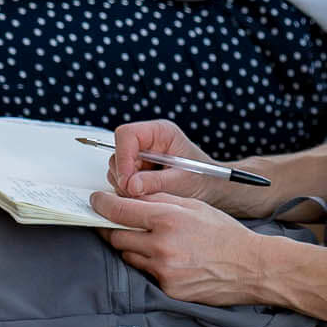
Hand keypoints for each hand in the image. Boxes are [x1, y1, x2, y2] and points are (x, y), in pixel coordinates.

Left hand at [91, 192, 269, 305]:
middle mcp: (162, 246)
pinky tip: (167, 259)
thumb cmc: (224, 233)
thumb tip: (129, 195)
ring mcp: (163, 271)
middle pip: (116, 237)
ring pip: (128, 257)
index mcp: (168, 219)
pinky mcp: (167, 289)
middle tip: (119, 222)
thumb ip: (159, 200)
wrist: (251, 266)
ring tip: (152, 241)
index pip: (119, 211)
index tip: (96, 201)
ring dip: (132, 247)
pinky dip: (149, 265)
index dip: (102, 205)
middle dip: (114, 228)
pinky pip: (145, 274)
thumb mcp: (194, 206)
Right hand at [102, 119, 225, 204]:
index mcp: (160, 132)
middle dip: (125, 176)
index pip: (127, 135)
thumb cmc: (202, 178)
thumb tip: (130, 185)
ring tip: (150, 193)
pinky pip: (120, 179)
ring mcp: (140, 155)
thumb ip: (155, 182)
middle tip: (140, 192)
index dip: (123, 157)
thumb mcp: (181, 180)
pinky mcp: (136, 169)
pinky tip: (147, 194)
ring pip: (116, 168)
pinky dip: (128, 190)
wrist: (209, 188)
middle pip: (118, 153)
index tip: (127, 180)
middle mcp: (147, 140)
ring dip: (127, 185)